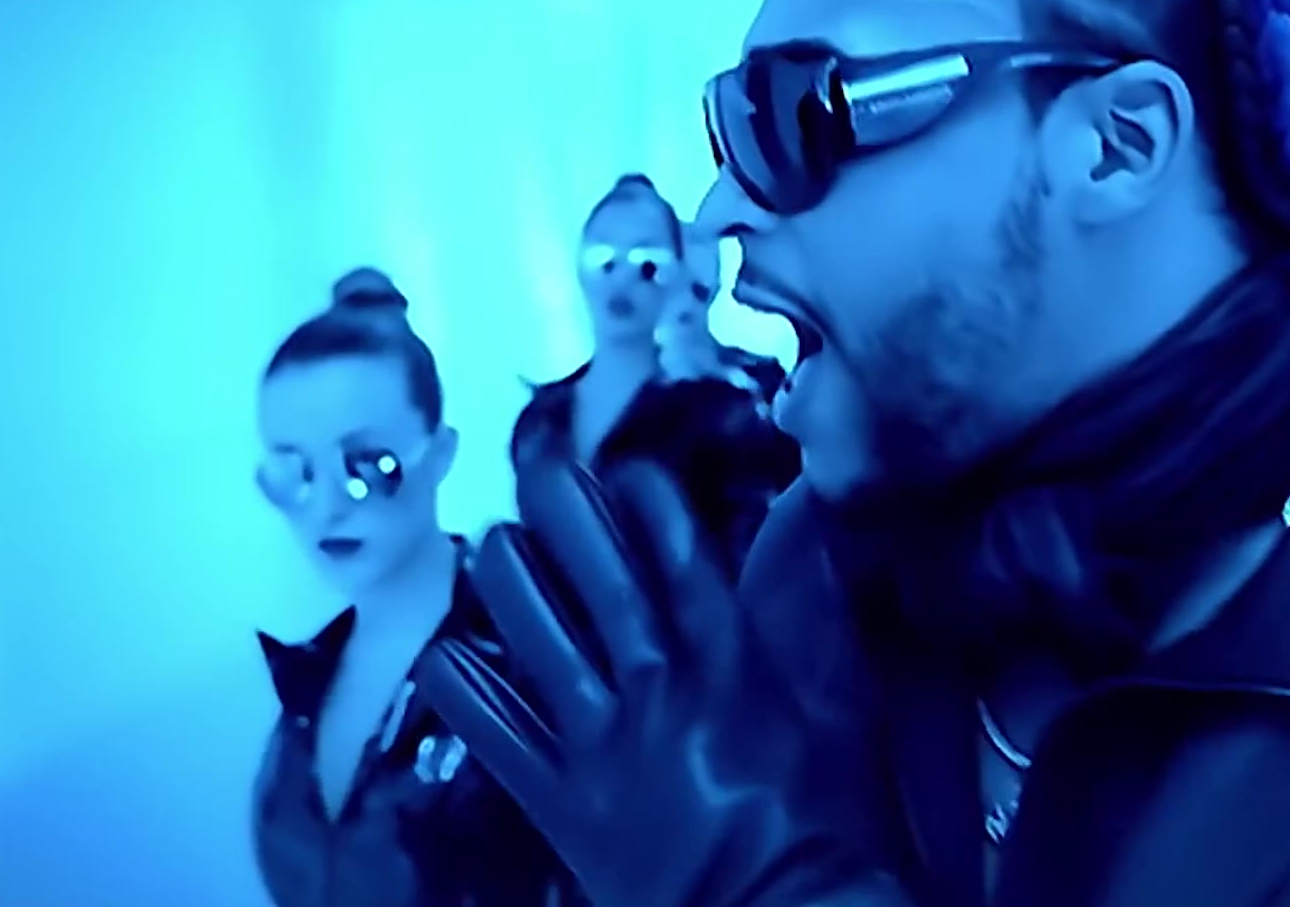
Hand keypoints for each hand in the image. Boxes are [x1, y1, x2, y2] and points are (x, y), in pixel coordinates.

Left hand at [416, 460, 905, 906]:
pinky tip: (442, 651)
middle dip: (570, 517)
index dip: (651, 504)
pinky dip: (466, 692)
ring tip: (491, 540)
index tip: (627, 463)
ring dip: (512, 585)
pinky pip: (498, 738)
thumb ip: (824, 624)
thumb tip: (818, 534)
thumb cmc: (828, 826)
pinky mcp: (562, 803)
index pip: (684, 560)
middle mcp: (660, 691)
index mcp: (733, 666)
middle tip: (539, 467)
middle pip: (605, 584)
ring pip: (542, 645)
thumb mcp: (847, 716)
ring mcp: (603, 748)